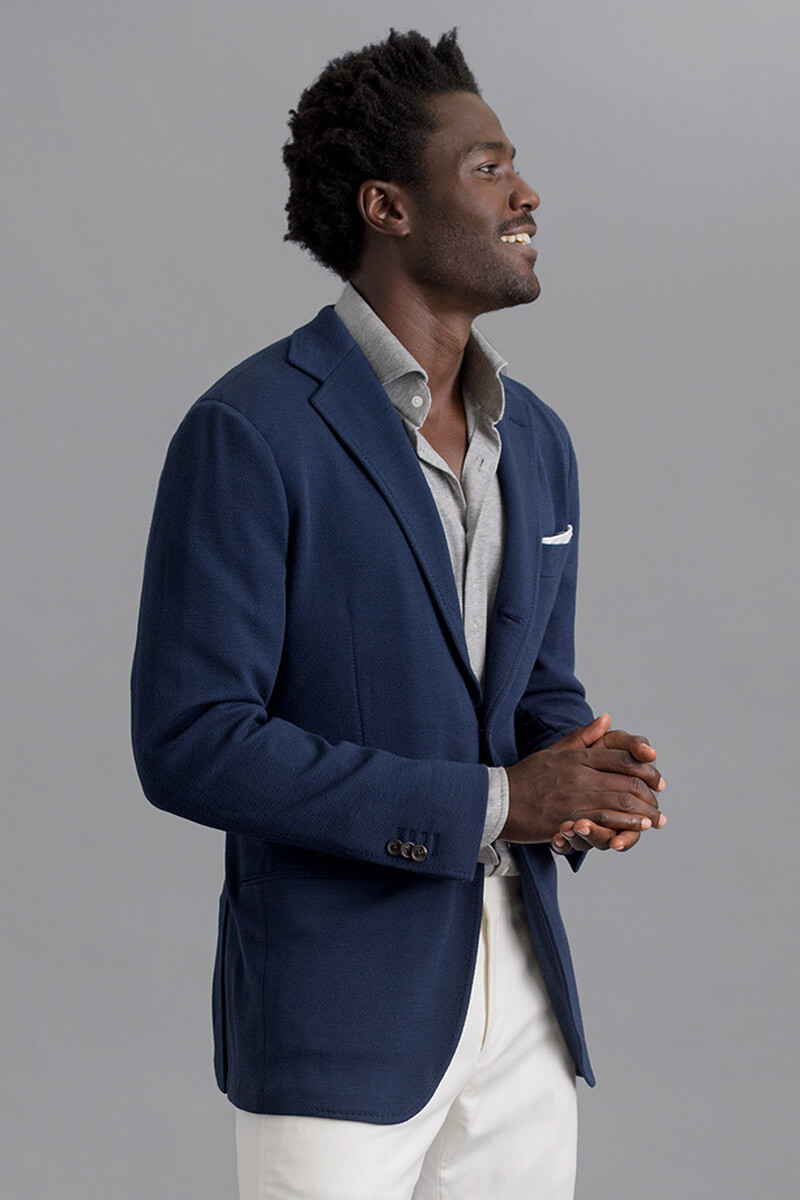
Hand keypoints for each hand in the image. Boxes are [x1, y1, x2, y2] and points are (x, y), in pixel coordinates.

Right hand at [502, 713, 664, 845]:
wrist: (498, 800)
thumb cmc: (525, 777)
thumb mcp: (554, 750)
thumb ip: (583, 736)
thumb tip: (607, 718)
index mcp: (578, 756)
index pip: (622, 757)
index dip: (645, 769)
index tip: (657, 781)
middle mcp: (580, 774)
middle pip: (627, 780)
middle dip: (649, 794)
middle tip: (658, 805)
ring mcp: (575, 796)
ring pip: (620, 800)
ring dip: (643, 812)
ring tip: (654, 819)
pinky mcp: (569, 818)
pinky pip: (605, 820)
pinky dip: (625, 824)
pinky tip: (637, 828)